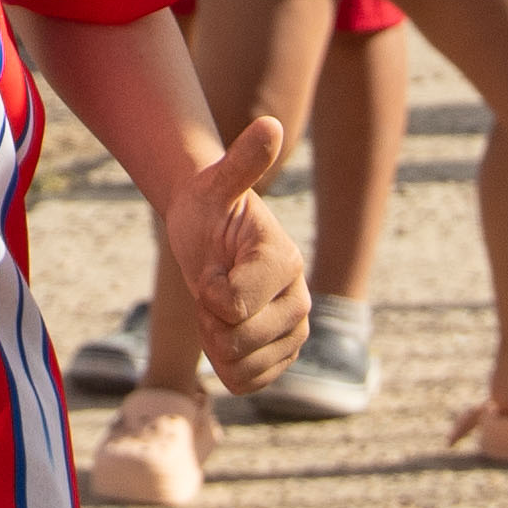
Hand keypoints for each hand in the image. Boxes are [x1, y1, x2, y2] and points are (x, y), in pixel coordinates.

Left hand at [153, 116, 305, 394]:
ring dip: (216, 343)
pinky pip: (249, 384)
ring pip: (241, 365)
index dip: (207, 291)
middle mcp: (300, 297)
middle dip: (210, 318)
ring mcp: (296, 329)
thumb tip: (271, 124)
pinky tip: (226, 335)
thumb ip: (244, 162)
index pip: (232, 305)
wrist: (209, 232)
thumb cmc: (209, 206)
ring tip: (218, 310)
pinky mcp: (285, 355)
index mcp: (285, 260)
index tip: (210, 267)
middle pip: (236, 339)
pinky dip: (228, 367)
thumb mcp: (217, 183)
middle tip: (211, 287)